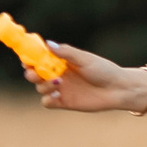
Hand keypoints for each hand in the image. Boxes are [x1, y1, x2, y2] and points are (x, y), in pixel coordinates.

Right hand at [30, 40, 145, 111]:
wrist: (119, 89)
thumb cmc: (104, 71)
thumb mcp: (85, 59)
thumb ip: (66, 52)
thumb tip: (47, 44)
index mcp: (61, 61)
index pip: (39, 59)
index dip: (30, 58)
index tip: (27, 58)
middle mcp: (58, 74)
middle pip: (34, 74)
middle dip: (31, 73)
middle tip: (36, 73)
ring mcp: (60, 89)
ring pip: (39, 87)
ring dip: (42, 85)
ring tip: (58, 82)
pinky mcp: (64, 102)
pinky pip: (47, 102)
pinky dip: (47, 99)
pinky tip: (56, 95)